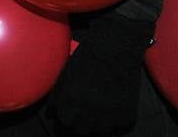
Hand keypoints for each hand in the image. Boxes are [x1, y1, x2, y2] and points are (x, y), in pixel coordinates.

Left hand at [50, 14, 153, 135]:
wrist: (115, 49)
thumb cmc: (87, 57)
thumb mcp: (67, 74)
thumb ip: (58, 95)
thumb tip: (53, 113)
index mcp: (71, 101)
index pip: (65, 121)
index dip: (67, 117)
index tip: (70, 113)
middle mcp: (89, 112)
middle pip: (81, 130)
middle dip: (80, 123)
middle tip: (84, 114)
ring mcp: (108, 115)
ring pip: (99, 131)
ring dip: (97, 124)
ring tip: (97, 112)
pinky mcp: (125, 114)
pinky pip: (117, 126)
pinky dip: (114, 121)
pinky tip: (111, 109)